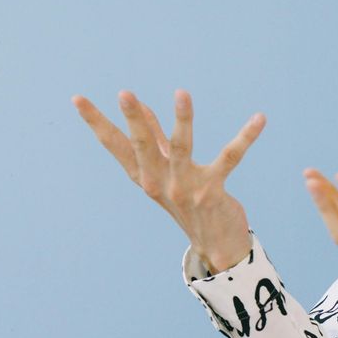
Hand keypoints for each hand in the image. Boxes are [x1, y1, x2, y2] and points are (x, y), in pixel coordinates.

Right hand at [73, 89, 264, 262]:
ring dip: (182, 120)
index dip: (95, 122)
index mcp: (143, 176)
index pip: (114, 144)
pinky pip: (229, 158)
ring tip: (182, 94)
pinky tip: (260, 119)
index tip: (77, 99)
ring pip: (181, 148)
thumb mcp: (164, 170)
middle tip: (124, 93)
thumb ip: (153, 137)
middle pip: (142, 146)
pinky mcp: (212, 191)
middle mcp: (158, 182)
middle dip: (134, 119)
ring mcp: (184, 188)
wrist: (214, 244)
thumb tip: (139, 106)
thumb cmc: (186, 200)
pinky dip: (245, 138)